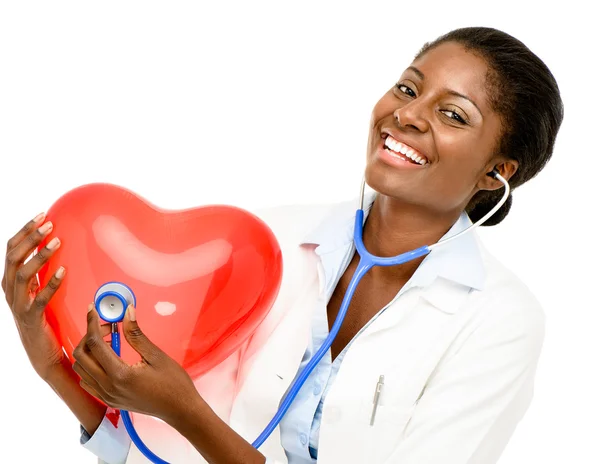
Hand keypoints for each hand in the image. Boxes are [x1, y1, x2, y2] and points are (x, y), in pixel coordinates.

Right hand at [2, 213, 66, 378]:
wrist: (44, 354)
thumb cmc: (45, 320)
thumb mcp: (40, 292)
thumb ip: (41, 273)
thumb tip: (54, 247)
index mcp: (11, 282)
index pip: (11, 250)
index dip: (24, 231)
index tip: (41, 215)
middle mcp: (10, 291)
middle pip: (13, 257)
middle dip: (30, 237)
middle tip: (49, 223)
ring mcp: (18, 305)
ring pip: (22, 274)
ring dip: (39, 255)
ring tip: (57, 241)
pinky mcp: (32, 319)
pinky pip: (39, 298)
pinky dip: (50, 282)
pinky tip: (63, 270)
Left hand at [72, 304, 199, 421]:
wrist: (180, 409)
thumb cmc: (173, 383)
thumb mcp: (156, 356)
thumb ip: (136, 335)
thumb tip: (127, 313)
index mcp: (120, 375)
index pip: (95, 344)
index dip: (92, 323)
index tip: (93, 310)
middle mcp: (108, 387)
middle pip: (81, 356)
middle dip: (90, 336)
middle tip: (110, 327)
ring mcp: (106, 396)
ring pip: (81, 369)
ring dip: (89, 351)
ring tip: (110, 341)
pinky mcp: (109, 400)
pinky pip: (87, 382)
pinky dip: (90, 366)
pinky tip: (107, 358)